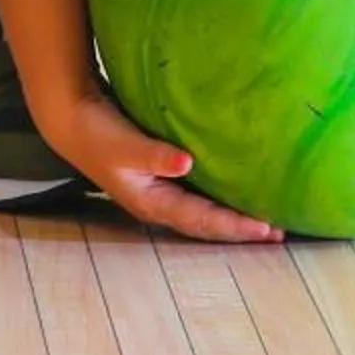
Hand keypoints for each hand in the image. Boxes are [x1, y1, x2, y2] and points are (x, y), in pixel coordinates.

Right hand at [48, 91, 282, 243]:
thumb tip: (187, 162)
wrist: (75, 122)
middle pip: (209, 226)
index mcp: (153, 203)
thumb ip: (153, 154)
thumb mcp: (123, 145)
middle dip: (243, 230)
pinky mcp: (166, 178)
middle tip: (280, 232)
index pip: (202, 221)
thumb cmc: (98, 134)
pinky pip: (202, 196)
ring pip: (207, 214)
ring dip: (236, 219)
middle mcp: (162, 204)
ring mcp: (164, 194)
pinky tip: (242, 194)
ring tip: (269, 223)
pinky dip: (224, 200)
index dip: (234, 225)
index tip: (266, 227)